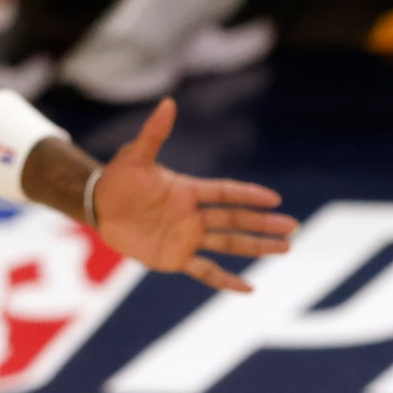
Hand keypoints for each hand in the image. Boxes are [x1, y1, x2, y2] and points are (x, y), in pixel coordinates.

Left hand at [88, 98, 296, 293]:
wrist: (99, 207)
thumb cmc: (118, 178)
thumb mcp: (135, 157)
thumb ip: (154, 134)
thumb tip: (168, 103)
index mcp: (188, 191)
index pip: (226, 193)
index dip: (248, 195)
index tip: (273, 199)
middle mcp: (194, 215)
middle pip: (236, 220)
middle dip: (265, 224)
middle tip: (292, 227)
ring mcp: (188, 238)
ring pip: (230, 244)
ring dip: (257, 247)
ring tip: (284, 248)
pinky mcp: (177, 258)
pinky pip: (206, 271)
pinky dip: (226, 281)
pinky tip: (249, 288)